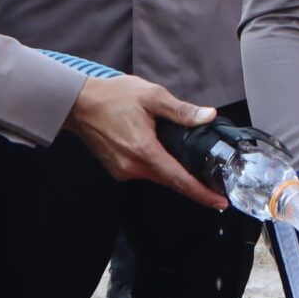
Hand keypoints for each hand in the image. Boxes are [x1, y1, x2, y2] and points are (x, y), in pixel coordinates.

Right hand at [67, 76, 224, 208]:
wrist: (78, 104)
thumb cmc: (111, 97)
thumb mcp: (151, 96)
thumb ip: (181, 110)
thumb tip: (208, 116)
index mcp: (144, 151)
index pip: (180, 180)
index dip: (202, 193)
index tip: (220, 202)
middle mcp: (133, 167)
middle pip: (171, 180)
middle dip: (192, 182)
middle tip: (213, 180)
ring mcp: (123, 170)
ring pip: (158, 176)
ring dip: (172, 170)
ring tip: (186, 157)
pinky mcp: (117, 169)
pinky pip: (144, 171)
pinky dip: (156, 165)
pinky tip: (160, 150)